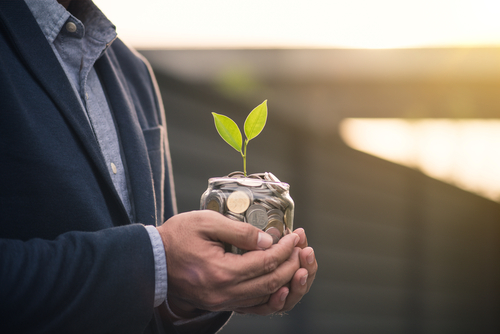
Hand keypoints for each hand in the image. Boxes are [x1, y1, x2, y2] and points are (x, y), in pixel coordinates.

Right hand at [156, 210, 300, 315]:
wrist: (153, 258)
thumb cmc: (178, 236)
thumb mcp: (207, 222)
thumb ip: (240, 231)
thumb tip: (268, 241)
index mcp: (221, 271)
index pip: (265, 263)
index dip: (284, 249)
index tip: (294, 237)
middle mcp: (223, 293)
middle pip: (269, 283)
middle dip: (290, 265)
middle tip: (300, 248)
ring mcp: (221, 302)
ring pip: (264, 297)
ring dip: (284, 280)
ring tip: (295, 263)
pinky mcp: (219, 303)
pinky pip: (251, 304)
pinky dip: (269, 296)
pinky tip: (279, 284)